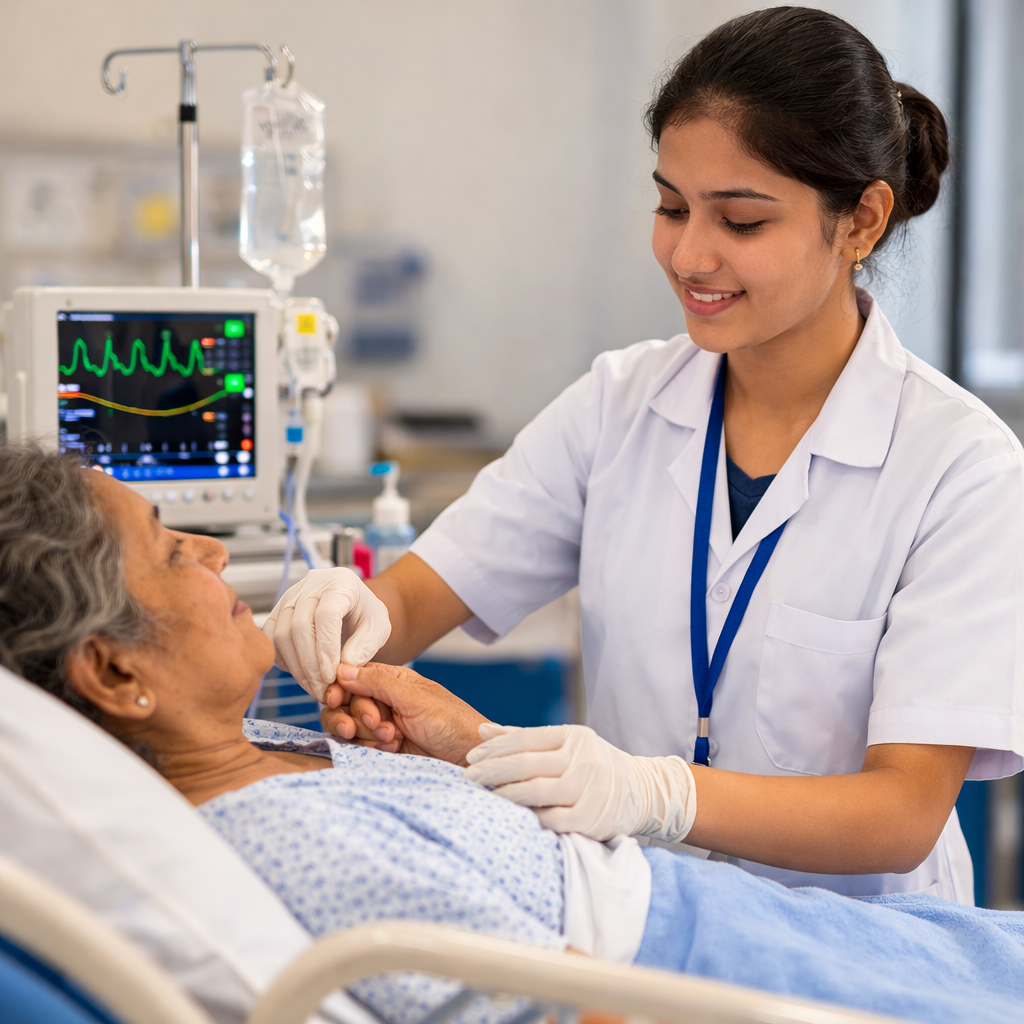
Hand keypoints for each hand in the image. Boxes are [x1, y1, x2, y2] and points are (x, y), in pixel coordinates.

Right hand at [262, 568, 391, 701]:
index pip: (326, 615)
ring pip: (281, 634)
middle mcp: (311, 584)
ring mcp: (290, 596)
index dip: (326, 649)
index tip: (332, 677)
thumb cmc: (366, 615)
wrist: (353, 606)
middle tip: (323, 690)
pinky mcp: (277, 611)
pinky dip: (284, 661)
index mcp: (341, 582)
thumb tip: (343, 667)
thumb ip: (366, 645)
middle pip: (299, 626)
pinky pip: (271, 639)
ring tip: (315, 688)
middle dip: (310, 665)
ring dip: (296, 667)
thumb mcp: (379, 627)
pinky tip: (302, 675)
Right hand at [321, 662, 488, 764]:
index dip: (339, 688)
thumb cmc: (450, 721)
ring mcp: (380, 725)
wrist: (467, 757)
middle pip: (346, 703)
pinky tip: (392, 749)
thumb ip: (378, 683)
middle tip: (377, 724)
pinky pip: (358, 746)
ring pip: (348, 726)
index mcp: (391, 680)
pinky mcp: (380, 748)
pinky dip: (370, 748)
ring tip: (392, 738)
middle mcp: (382, 700)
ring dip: (365, 733)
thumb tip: (343, 669)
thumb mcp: (415, 698)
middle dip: (358, 714)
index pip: (353, 678)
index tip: (334, 699)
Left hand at [463, 723, 696, 842]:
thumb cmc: (593, 765)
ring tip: (483, 796)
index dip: (495, 747)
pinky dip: (529, 818)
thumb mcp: (566, 744)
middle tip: (466, 777)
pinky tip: (513, 818)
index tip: (471, 756)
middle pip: (526, 764)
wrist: (642, 792)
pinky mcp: (592, 819)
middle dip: (491, 770)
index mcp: (574, 736)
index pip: (526, 738)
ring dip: (504, 794)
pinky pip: (551, 820)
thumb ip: (524, 738)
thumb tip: (482, 731)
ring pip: (536, 791)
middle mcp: (583, 759)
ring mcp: (589, 789)